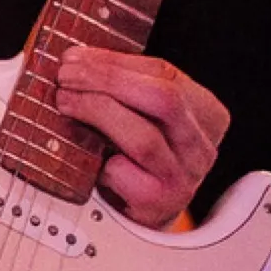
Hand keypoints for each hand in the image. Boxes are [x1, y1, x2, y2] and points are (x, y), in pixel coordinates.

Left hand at [55, 48, 227, 227]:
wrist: (144, 214)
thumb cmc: (137, 157)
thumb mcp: (143, 116)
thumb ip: (124, 89)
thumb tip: (76, 60)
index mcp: (205, 112)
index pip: (164, 73)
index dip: (114, 61)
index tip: (75, 56)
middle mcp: (200, 146)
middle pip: (163, 99)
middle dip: (108, 80)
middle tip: (67, 76)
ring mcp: (184, 178)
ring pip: (143, 137)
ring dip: (97, 112)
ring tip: (65, 102)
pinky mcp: (158, 204)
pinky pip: (124, 174)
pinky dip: (98, 160)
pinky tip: (82, 152)